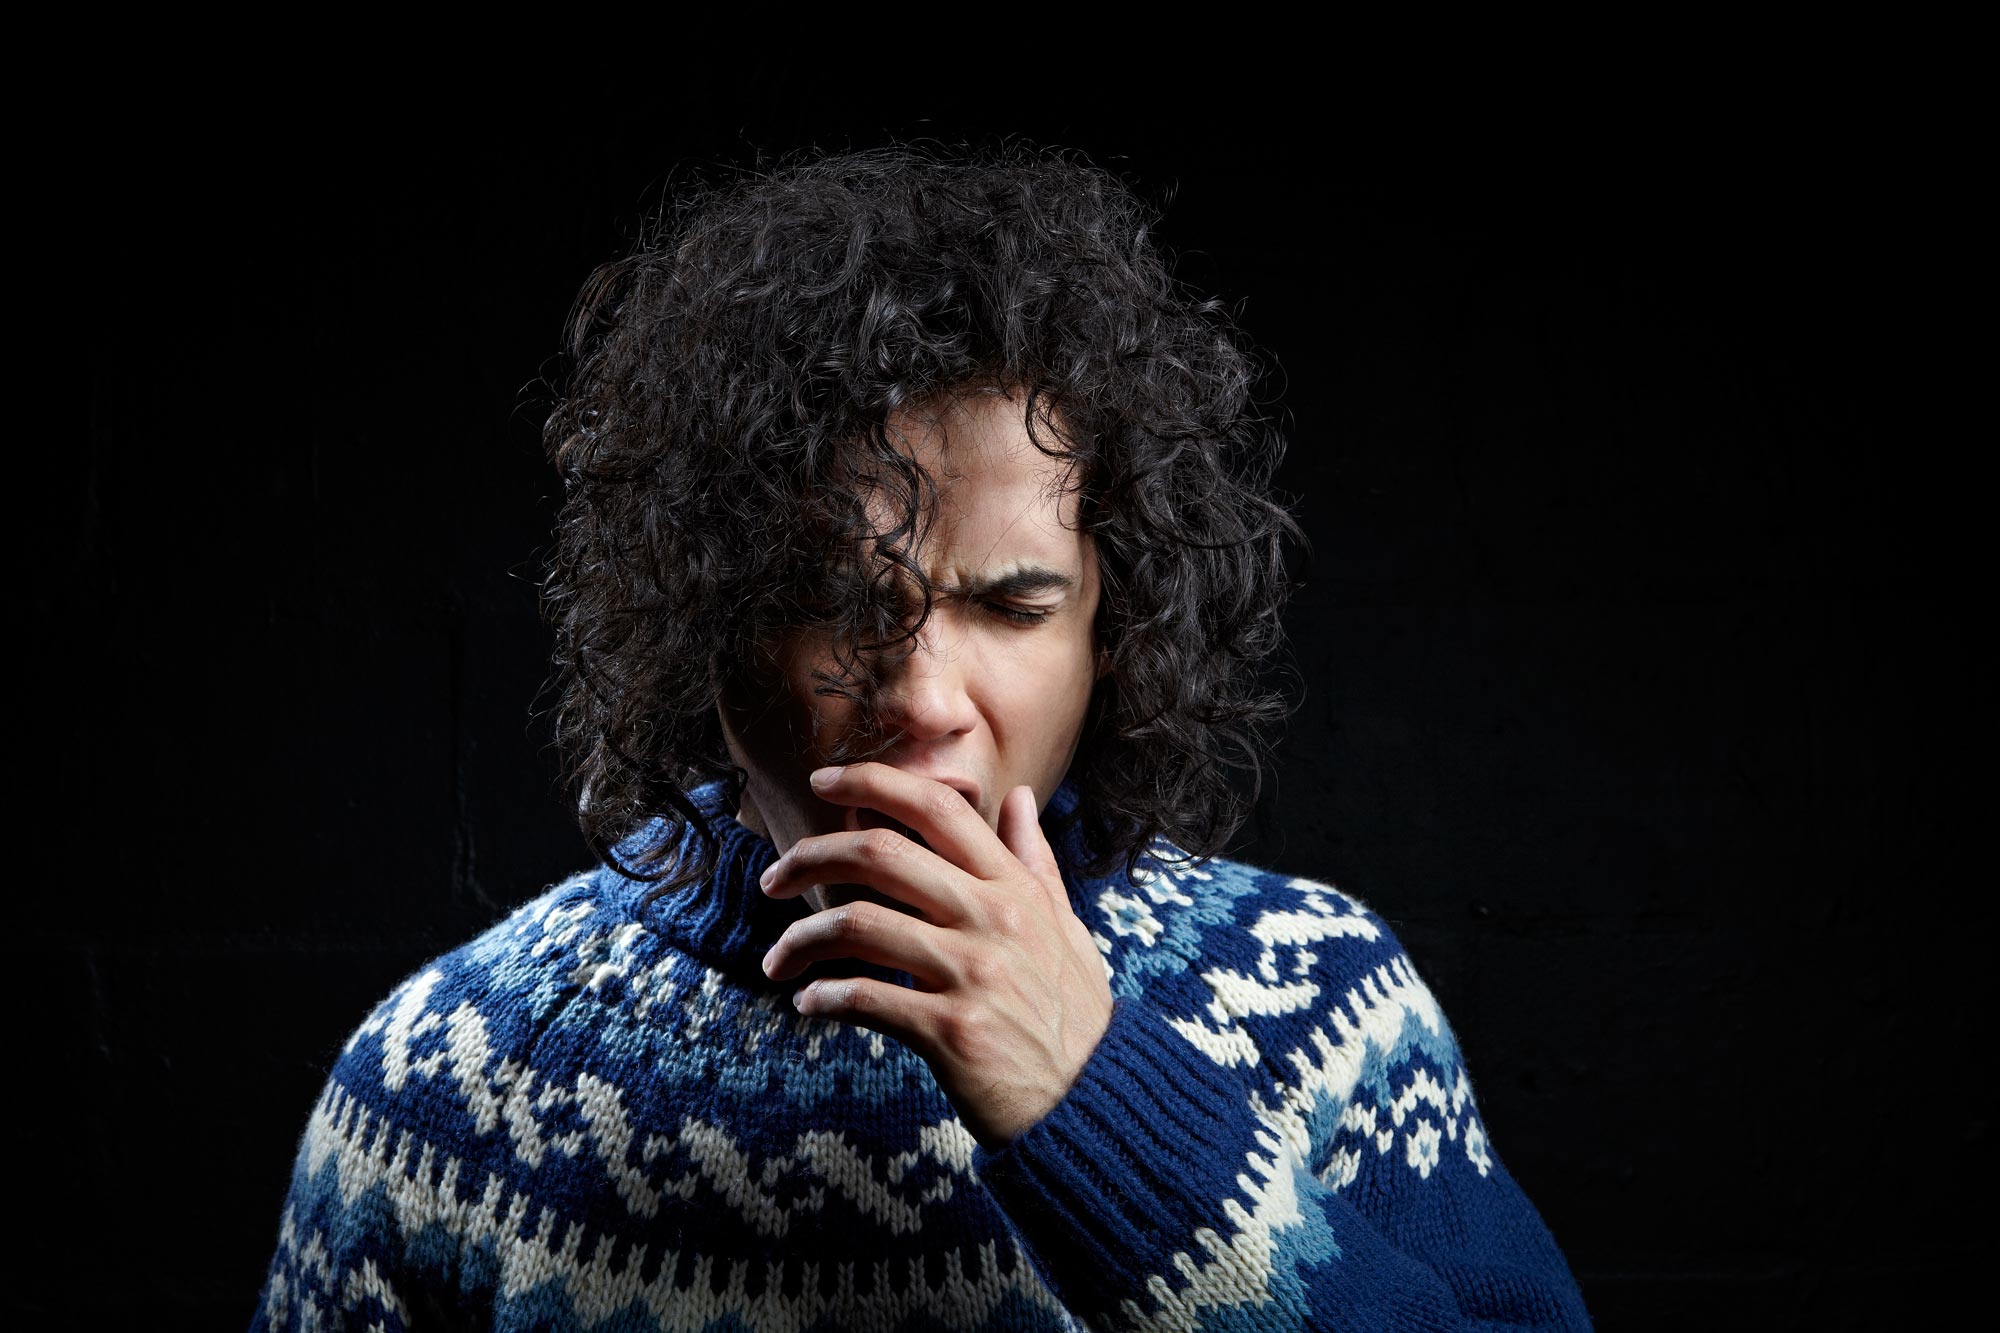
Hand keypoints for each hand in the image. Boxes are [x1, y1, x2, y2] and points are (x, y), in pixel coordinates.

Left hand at [757, 761, 1115, 1150]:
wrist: (1093, 1100)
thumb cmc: (1075, 1014)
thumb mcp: (1064, 926)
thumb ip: (1034, 861)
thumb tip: (1016, 799)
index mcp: (1014, 887)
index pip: (936, 807)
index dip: (872, 783)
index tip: (823, 782)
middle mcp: (992, 918)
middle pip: (880, 855)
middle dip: (811, 858)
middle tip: (775, 879)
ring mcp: (971, 972)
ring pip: (859, 925)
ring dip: (802, 941)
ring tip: (779, 961)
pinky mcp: (951, 1030)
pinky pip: (865, 998)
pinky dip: (825, 997)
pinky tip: (811, 1005)